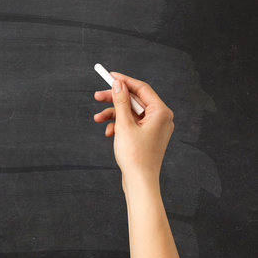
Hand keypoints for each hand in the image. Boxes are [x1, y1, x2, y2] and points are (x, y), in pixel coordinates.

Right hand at [93, 72, 173, 189]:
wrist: (139, 182)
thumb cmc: (135, 155)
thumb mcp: (124, 124)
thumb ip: (121, 101)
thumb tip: (118, 83)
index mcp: (161, 112)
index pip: (141, 88)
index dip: (124, 81)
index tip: (109, 75)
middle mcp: (160, 118)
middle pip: (134, 100)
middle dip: (114, 99)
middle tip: (96, 96)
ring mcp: (154, 128)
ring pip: (130, 113)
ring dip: (113, 114)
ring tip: (97, 119)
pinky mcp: (147, 137)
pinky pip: (132, 124)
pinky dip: (119, 125)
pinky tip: (109, 133)